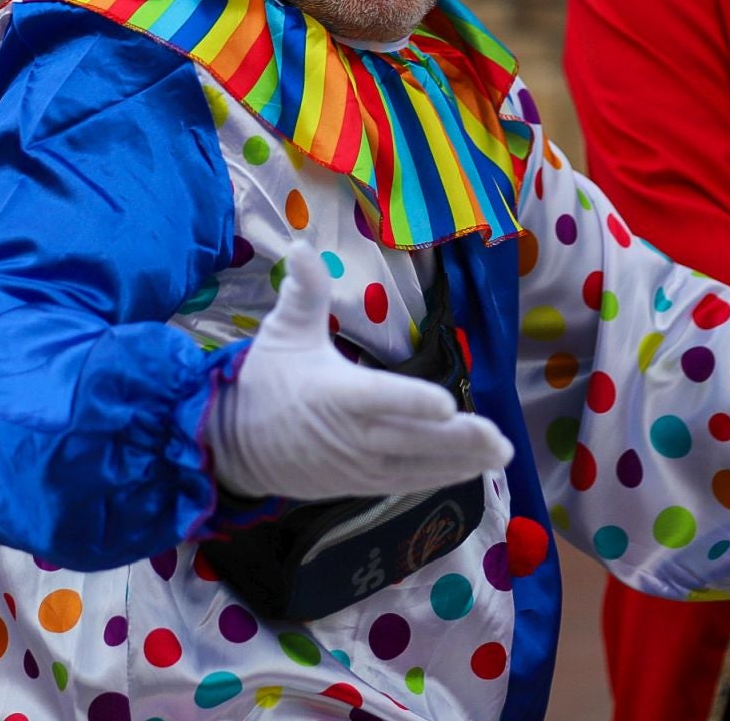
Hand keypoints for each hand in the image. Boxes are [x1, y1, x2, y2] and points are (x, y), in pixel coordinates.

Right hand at [205, 244, 513, 500]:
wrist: (230, 444)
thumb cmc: (263, 380)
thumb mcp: (281, 330)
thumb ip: (302, 290)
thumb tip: (301, 245)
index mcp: (333, 393)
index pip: (378, 398)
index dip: (412, 402)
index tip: (447, 403)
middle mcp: (351, 435)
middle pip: (411, 439)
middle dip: (458, 440)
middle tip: (498, 437)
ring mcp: (357, 465)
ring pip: (416, 467)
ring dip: (460, 462)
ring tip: (499, 455)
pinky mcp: (359, 484)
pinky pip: (406, 484)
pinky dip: (440, 478)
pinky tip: (472, 469)